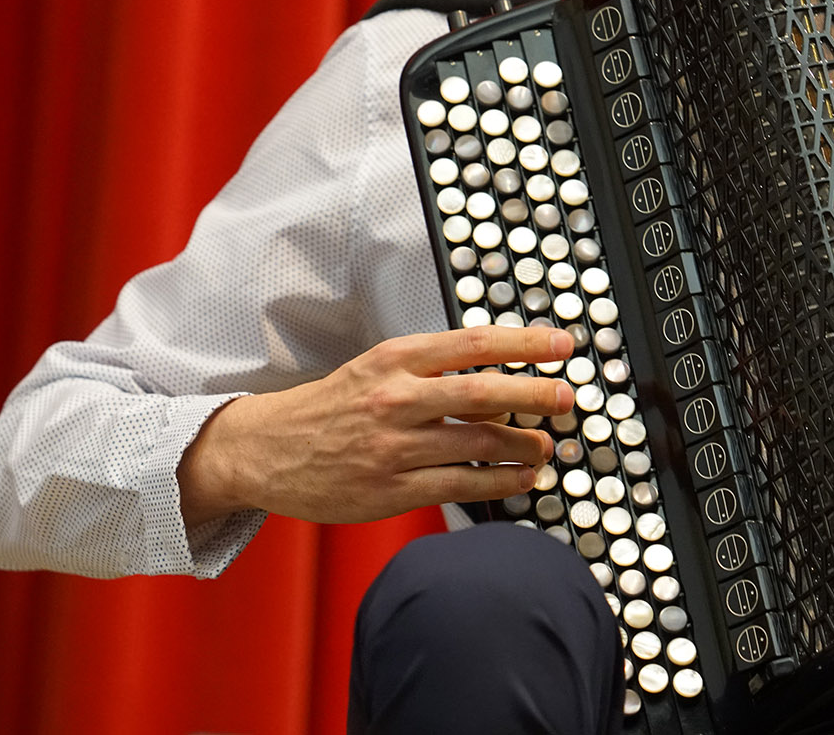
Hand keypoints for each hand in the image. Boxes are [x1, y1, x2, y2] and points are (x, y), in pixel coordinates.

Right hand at [177, 325, 575, 527]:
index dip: (525, 343)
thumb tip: (499, 370)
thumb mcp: (376, 367)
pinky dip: (500, 482)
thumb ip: (431, 367)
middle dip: (535, 394)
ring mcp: (395, 447)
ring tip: (546, 447)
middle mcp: (397, 398)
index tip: (562, 345)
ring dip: (524, 445)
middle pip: (483, 392)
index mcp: (395, 359)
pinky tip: (521, 478)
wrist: (267, 450)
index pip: (473, 343)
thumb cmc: (331, 406)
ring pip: (478, 443)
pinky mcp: (392, 489)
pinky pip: (462, 485)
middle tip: (566, 397)